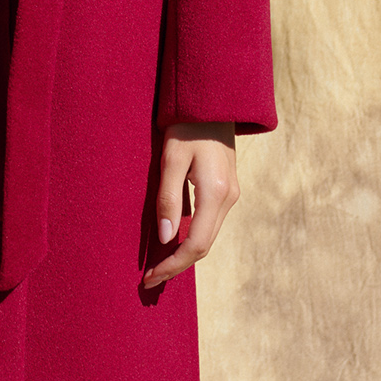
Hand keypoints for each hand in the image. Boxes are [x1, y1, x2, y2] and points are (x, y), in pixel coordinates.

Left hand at [141, 120, 238, 289]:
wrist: (214, 101)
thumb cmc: (188, 125)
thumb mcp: (171, 159)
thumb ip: (168, 198)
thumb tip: (164, 239)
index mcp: (215, 193)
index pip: (195, 245)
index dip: (172, 265)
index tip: (149, 277)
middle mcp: (228, 198)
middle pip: (204, 246)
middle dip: (177, 265)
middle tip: (149, 279)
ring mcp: (230, 194)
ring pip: (208, 235)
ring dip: (184, 253)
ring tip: (157, 264)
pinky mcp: (226, 188)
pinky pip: (209, 222)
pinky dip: (190, 236)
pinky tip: (171, 239)